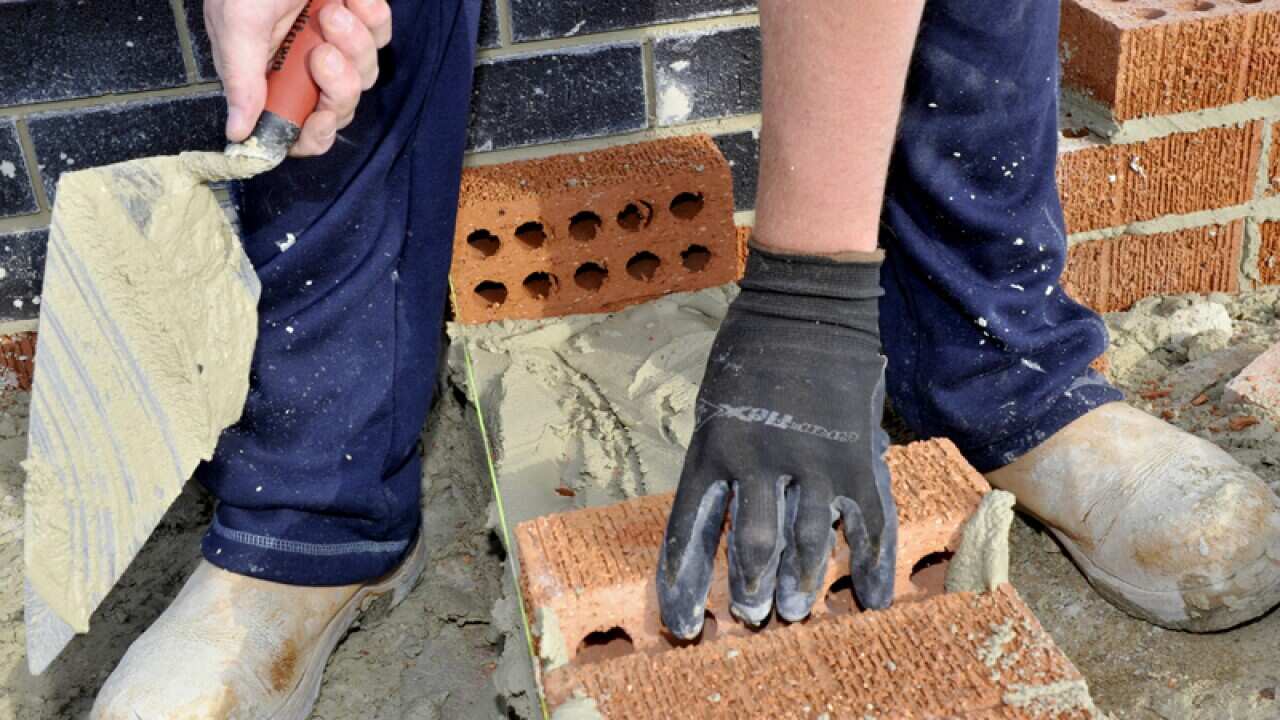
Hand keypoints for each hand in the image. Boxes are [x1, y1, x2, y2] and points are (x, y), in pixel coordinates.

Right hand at [205, 0, 391, 155]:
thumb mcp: (236, 21)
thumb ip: (241, 77)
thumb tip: (237, 132)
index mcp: (268, 73)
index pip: (295, 129)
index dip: (311, 135)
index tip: (319, 118)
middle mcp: (302, 64)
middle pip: (337, 109)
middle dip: (339, 88)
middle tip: (323, 54)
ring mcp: (334, 41)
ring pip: (365, 74)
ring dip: (354, 46)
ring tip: (333, 11)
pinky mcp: (361, 19)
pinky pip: (380, 37)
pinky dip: (372, 19)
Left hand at [657, 247, 897, 637]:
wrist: (804, 307)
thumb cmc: (749, 355)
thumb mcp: (715, 407)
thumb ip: (722, 462)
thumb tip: (724, 516)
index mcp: (711, 449)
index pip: (688, 532)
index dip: (684, 584)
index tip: (682, 626)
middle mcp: (755, 460)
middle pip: (752, 545)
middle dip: (751, 590)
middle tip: (752, 617)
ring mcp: (808, 460)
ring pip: (805, 542)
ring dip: (800, 584)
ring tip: (793, 612)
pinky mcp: (853, 457)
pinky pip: (866, 524)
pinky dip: (870, 565)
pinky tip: (871, 599)